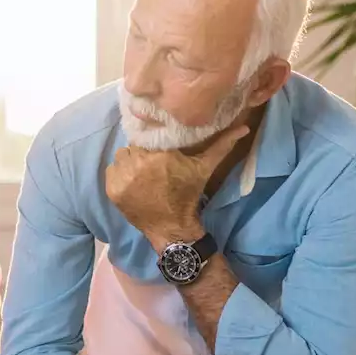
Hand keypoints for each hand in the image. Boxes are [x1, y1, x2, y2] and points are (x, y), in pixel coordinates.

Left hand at [105, 126, 249, 246]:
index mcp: (160, 154)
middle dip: (142, 153)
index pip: (149, 135)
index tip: (158, 151)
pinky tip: (132, 183)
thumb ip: (221, 145)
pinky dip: (119, 175)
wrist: (172, 227)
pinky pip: (111, 171)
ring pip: (121, 156)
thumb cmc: (188, 194)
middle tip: (152, 165)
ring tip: (142, 173)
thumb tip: (244, 127)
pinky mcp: (112, 190)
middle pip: (134, 146)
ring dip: (129, 163)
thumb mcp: (204, 167)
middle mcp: (139, 163)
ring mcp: (123, 177)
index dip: (153, 142)